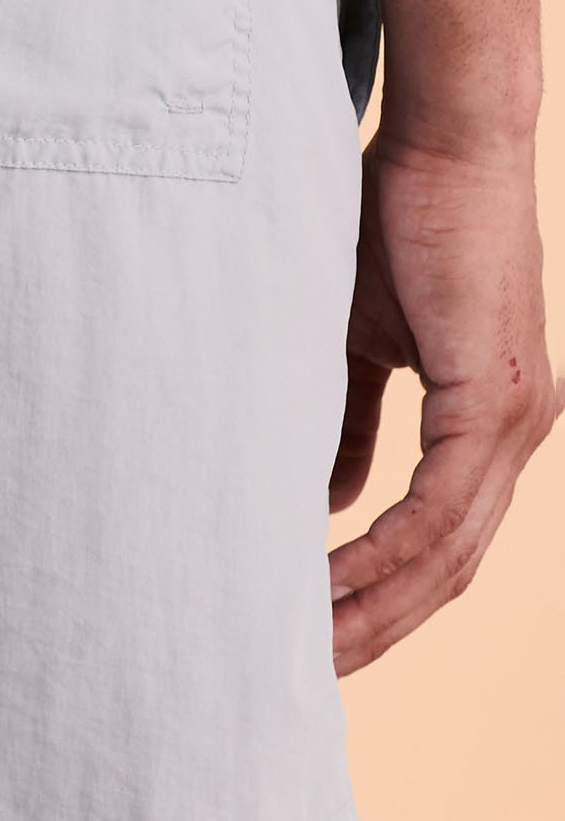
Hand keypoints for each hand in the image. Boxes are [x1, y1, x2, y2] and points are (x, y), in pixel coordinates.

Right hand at [328, 127, 559, 673]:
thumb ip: (348, 422)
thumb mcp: (358, 343)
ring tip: (307, 647)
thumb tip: (330, 500)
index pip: (438, 545)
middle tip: (304, 676)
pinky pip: (439, 506)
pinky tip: (328, 579)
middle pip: (447, 572)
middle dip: (375, 631)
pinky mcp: (494, 399)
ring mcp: (514, 422)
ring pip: (447, 553)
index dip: (381, 599)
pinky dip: (383, 550)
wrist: (446, 144)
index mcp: (487, 426)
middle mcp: (515, 437)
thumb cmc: (394, 225)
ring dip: (375, 608)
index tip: (315, 637)